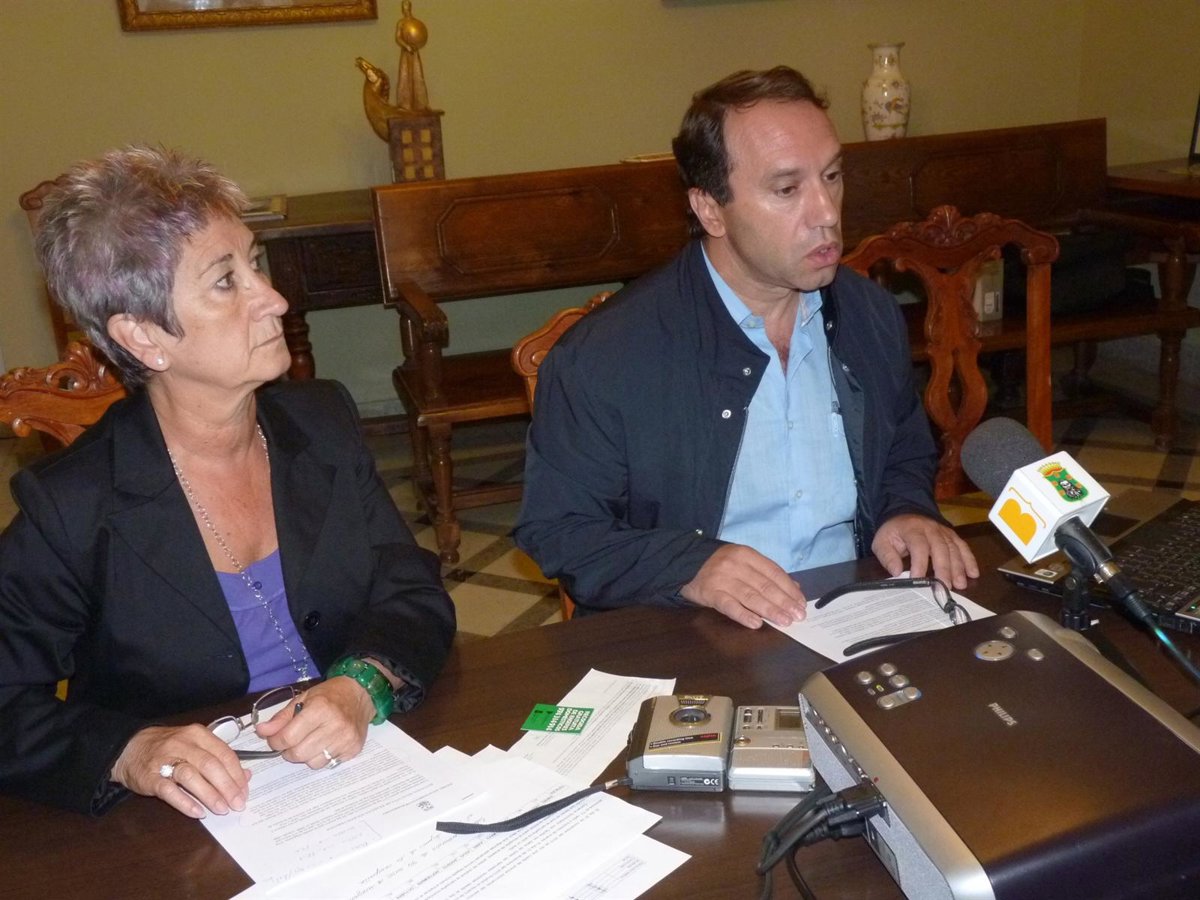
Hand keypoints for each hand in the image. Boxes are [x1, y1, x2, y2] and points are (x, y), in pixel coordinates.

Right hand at [111, 724, 250, 818]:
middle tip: (238, 804)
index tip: (245, 792)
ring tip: (222, 809)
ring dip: (210, 795)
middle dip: (227, 787)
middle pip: (211, 765)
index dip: (237, 774)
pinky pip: (170, 791)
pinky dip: (185, 802)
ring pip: (192, 776)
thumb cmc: (169, 748)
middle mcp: (183, 744)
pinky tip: (198, 812)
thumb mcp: (196, 745)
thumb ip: (220, 759)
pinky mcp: (150, 777)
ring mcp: (165, 760)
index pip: (225, 754)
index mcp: (198, 735)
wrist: (129, 748)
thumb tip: (246, 776)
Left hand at [254, 677, 374, 769]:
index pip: (288, 737)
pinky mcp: (354, 749)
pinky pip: (329, 764)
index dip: (276, 741)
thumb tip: (261, 731)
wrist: (361, 694)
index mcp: (320, 709)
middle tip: (292, 741)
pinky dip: (322, 756)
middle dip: (289, 751)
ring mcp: (346, 740)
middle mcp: (335, 726)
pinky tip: (325, 743)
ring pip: (313, 762)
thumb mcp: (303, 699)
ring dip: (306, 756)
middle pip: (299, 753)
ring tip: (310, 742)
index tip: (275, 739)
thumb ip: (282, 717)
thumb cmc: (330, 695)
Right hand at [679, 544, 806, 628]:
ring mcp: (722, 579)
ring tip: (784, 621)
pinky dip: (743, 615)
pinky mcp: (710, 593)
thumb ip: (767, 573)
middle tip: (798, 616)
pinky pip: (729, 606)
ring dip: (770, 610)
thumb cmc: (721, 565)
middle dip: (784, 602)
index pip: (774, 572)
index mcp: (746, 555)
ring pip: (751, 596)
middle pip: (765, 586)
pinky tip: (756, 623)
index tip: (801, 603)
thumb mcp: (744, 562)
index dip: (789, 589)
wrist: (685, 564)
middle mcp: (735, 565)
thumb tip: (795, 587)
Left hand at [871, 514, 978, 589]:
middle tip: (945, 587)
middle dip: (944, 569)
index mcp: (912, 529)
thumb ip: (887, 556)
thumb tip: (896, 572)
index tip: (919, 580)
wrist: (904, 513)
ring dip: (959, 567)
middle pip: (940, 549)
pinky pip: (963, 547)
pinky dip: (970, 560)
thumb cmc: (893, 532)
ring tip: (961, 584)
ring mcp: (943, 532)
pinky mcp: (951, 536)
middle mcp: (931, 529)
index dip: (919, 563)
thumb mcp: (882, 541)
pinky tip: (973, 573)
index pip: (919, 546)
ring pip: (954, 549)